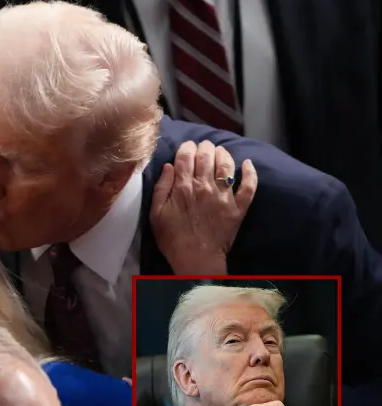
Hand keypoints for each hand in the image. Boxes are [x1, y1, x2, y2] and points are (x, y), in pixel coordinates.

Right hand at [150, 140, 257, 273]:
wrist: (196, 259)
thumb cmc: (172, 238)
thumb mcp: (156, 214)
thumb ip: (161, 188)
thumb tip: (168, 166)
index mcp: (183, 187)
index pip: (186, 156)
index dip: (187, 147)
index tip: (186, 147)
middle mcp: (205, 186)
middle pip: (207, 156)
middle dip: (204, 147)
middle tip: (203, 146)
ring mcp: (224, 196)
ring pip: (227, 165)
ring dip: (223, 153)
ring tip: (219, 151)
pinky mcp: (238, 207)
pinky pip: (248, 186)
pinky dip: (250, 173)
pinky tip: (248, 163)